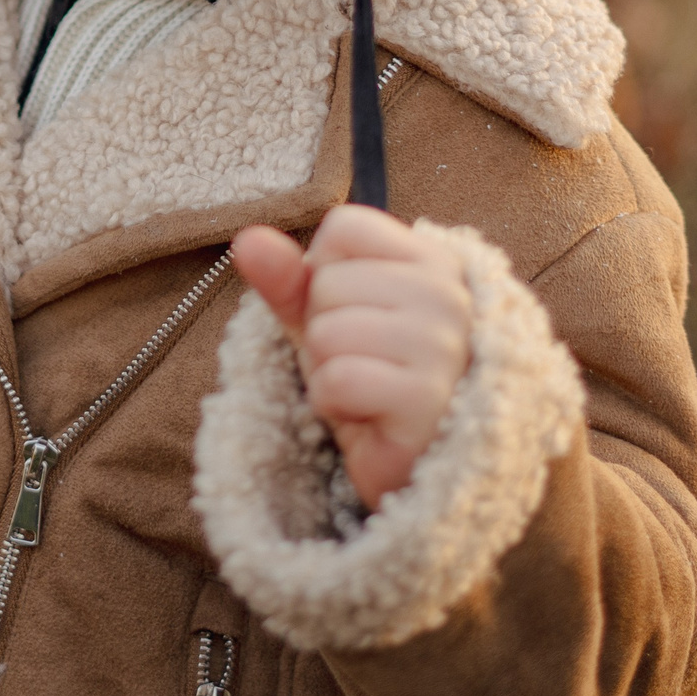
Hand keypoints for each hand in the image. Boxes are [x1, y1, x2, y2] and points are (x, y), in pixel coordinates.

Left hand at [232, 206, 472, 508]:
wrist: (405, 468)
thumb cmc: (371, 380)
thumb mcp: (323, 319)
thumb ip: (287, 278)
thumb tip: (247, 239)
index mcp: (434, 262)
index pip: (345, 227)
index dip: (325, 276)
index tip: (358, 316)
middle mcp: (450, 295)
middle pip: (329, 282)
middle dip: (325, 331)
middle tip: (365, 365)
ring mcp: (445, 346)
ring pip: (328, 332)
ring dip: (327, 371)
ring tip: (367, 391)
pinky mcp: (429, 399)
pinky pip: (338, 380)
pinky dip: (334, 403)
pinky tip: (368, 416)